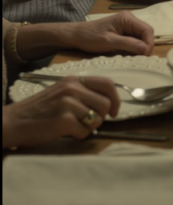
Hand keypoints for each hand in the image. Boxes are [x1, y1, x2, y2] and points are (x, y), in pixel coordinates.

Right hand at [2, 75, 119, 148]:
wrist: (13, 121)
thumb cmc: (39, 110)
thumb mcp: (62, 92)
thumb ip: (82, 93)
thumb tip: (107, 102)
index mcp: (74, 80)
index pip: (107, 83)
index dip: (116, 98)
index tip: (114, 111)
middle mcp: (73, 88)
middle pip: (106, 103)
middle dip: (101, 116)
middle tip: (89, 123)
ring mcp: (68, 103)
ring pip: (97, 118)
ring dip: (89, 127)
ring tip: (74, 127)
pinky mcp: (63, 120)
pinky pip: (84, 132)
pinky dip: (78, 136)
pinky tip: (65, 132)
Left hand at [64, 12, 153, 55]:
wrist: (76, 35)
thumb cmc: (90, 38)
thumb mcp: (109, 42)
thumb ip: (128, 44)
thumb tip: (145, 49)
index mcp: (127, 18)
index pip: (147, 30)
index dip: (149, 43)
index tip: (144, 57)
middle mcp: (130, 19)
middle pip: (146, 32)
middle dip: (145, 46)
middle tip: (140, 59)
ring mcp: (127, 24)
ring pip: (141, 36)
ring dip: (140, 47)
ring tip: (135, 58)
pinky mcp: (123, 30)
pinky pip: (134, 38)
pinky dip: (134, 47)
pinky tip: (129, 54)